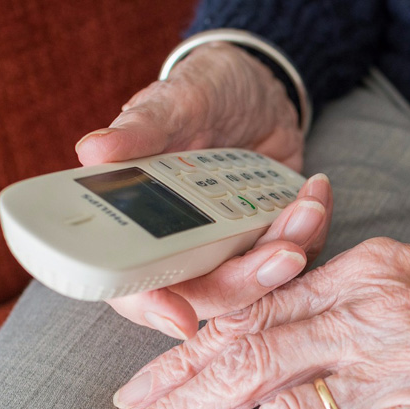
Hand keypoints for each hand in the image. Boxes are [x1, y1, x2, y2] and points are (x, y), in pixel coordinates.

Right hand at [74, 41, 326, 337]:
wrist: (256, 87)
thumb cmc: (201, 93)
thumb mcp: (173, 104)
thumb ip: (141, 130)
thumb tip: (93, 151)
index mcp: (141, 228)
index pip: (136, 287)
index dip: (154, 308)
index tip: (181, 319)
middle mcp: (185, 249)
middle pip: (210, 295)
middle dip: (250, 280)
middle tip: (285, 253)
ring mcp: (232, 248)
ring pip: (260, 281)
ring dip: (290, 250)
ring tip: (308, 207)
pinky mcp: (271, 238)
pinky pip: (297, 254)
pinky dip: (312, 231)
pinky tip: (316, 193)